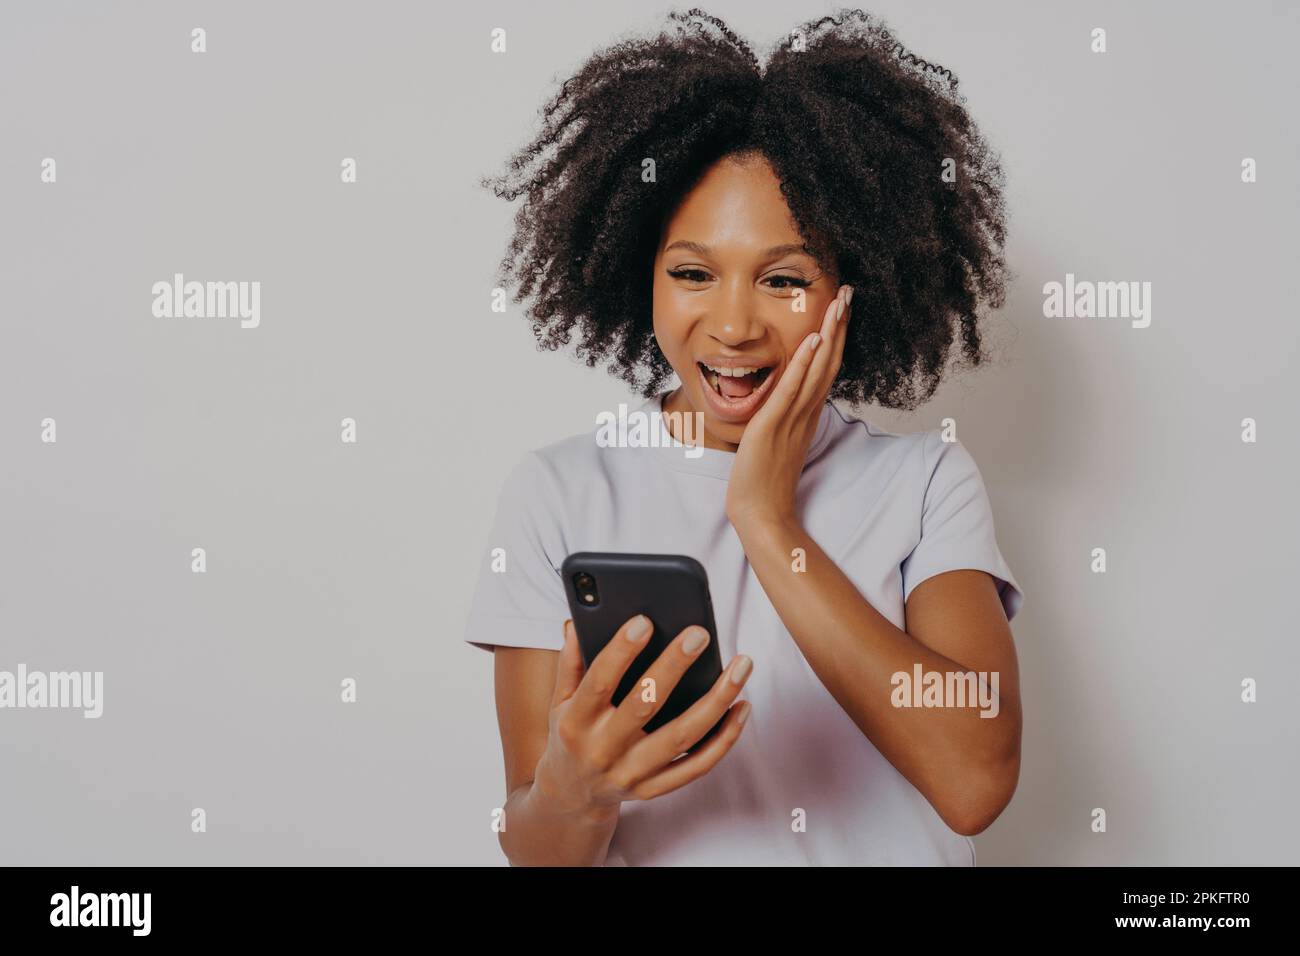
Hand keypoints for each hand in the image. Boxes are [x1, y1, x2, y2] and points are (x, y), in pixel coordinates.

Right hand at [531, 615, 752, 819]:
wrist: (572, 794)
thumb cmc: (571, 735)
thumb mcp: (559, 700)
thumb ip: (569, 662)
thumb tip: (576, 623)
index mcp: (576, 723)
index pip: (599, 683)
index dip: (621, 652)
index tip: (644, 621)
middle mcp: (604, 750)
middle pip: (645, 705)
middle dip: (673, 667)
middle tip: (698, 634)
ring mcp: (632, 773)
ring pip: (682, 737)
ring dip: (716, 700)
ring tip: (741, 667)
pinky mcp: (655, 788)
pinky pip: (697, 765)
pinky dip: (724, 738)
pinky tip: (741, 707)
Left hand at [725, 283, 851, 530]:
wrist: (761, 513)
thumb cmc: (766, 481)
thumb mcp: (779, 440)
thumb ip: (785, 417)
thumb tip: (785, 400)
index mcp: (806, 414)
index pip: (826, 368)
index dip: (836, 337)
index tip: (841, 309)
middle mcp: (805, 413)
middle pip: (829, 361)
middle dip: (839, 325)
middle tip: (849, 293)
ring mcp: (793, 418)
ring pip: (817, 369)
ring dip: (829, 334)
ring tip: (838, 303)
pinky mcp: (774, 425)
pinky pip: (792, 390)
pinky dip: (803, 364)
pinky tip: (813, 341)